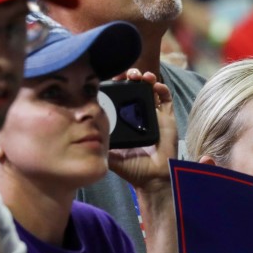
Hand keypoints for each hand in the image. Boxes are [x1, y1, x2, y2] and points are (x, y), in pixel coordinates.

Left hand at [107, 71, 177, 191]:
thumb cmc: (132, 169)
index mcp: (124, 121)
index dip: (116, 86)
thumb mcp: (110, 153)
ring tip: (142, 76)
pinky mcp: (167, 118)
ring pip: (150, 90)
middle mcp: (138, 115)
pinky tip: (156, 85)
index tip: (111, 78)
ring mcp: (153, 115)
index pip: (119, 97)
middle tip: (127, 75)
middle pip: (135, 89)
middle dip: (131, 78)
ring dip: (147, 79)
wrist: (152, 177)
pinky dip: (162, 89)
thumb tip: (86, 131)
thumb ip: (100, 143)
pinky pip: (166, 99)